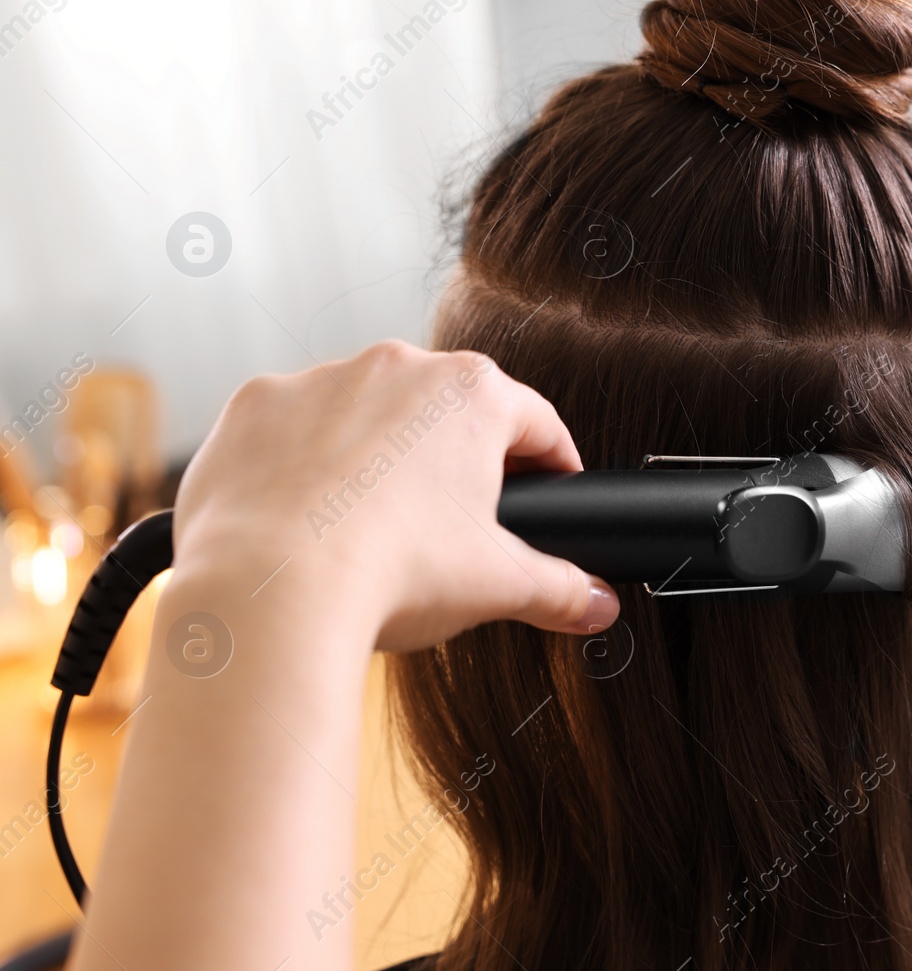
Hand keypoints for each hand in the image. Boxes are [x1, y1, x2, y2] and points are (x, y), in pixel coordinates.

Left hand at [172, 339, 617, 652]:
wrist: (269, 592)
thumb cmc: (389, 574)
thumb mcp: (497, 586)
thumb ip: (562, 589)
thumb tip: (597, 604)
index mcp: (472, 395)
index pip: (537, 423)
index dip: (553, 464)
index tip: (551, 492)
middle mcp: (398, 367)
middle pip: (448, 412)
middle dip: (457, 462)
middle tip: (457, 525)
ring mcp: (320, 380)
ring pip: (367, 414)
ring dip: (376, 456)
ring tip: (372, 527)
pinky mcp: (256, 406)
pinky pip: (292, 428)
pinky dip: (302, 464)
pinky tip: (307, 518)